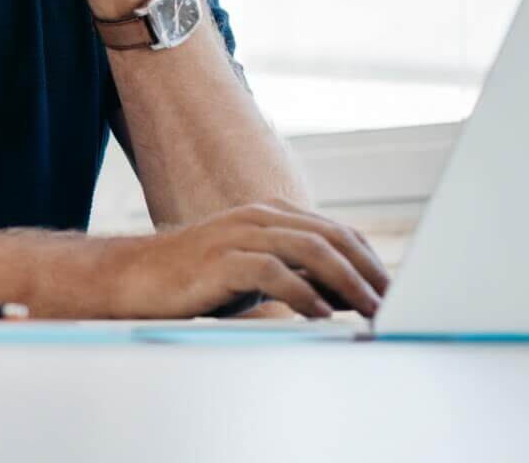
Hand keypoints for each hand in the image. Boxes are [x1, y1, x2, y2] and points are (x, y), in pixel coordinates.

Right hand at [87, 199, 391, 319]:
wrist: (134, 278)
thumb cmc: (198, 280)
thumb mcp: (254, 272)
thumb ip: (296, 274)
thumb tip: (349, 293)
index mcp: (269, 215)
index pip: (336, 231)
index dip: (370, 260)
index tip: (393, 291)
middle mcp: (258, 218)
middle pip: (330, 237)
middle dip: (367, 270)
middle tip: (391, 303)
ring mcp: (237, 236)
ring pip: (308, 249)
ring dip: (346, 281)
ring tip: (368, 309)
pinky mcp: (219, 261)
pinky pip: (271, 272)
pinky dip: (302, 292)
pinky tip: (320, 314)